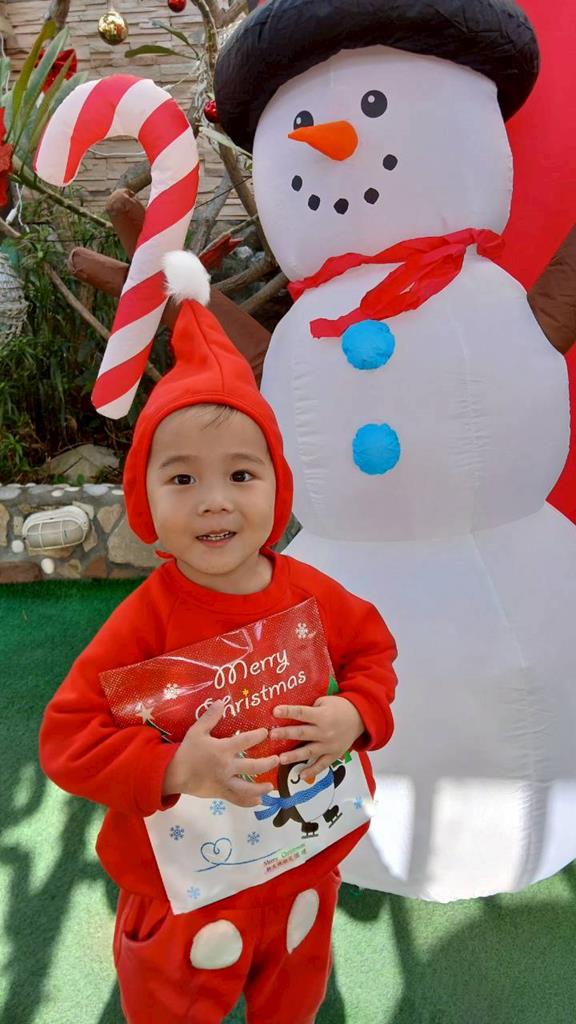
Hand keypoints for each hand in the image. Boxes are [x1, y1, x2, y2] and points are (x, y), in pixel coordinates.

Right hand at [162, 702, 277, 807]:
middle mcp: (227, 767)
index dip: (258, 736)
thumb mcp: (197, 731)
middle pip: (252, 766)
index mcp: (222, 750)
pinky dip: (248, 802)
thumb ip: (210, 717)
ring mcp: (224, 782)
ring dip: (261, 787)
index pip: (245, 741)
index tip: (266, 732)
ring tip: (271, 786)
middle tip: (277, 759)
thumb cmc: (187, 751)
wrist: (174, 774)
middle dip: (267, 763)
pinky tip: (258, 801)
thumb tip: (221, 702)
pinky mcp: (220, 793)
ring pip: (247, 788)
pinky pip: (236, 799)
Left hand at [269, 696, 365, 779]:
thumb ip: (310, 708)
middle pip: (302, 733)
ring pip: (309, 751)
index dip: (288, 712)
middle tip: (272, 735)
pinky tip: (300, 775)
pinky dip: (311, 771)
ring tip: (280, 759)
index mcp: (322, 715)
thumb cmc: (340, 707)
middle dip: (286, 734)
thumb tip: (290, 712)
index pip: (302, 713)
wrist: (360, 718)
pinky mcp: (334, 755)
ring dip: (294, 756)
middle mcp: (325, 731)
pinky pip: (321, 765)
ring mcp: (329, 745)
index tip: (275, 711)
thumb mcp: (325, 701)